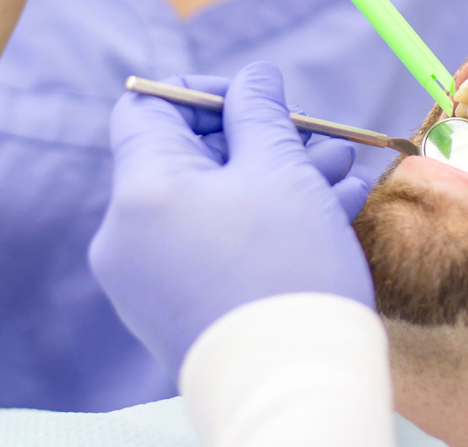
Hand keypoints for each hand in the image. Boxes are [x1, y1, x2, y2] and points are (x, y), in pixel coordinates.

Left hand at [89, 62, 375, 376]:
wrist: (293, 390)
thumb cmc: (286, 273)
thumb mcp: (280, 172)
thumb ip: (260, 112)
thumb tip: (253, 78)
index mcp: (140, 190)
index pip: (149, 107)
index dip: (205, 92)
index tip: (259, 98)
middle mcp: (127, 234)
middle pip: (185, 158)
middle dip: (258, 140)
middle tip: (318, 137)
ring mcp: (146, 280)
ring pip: (209, 205)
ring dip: (272, 181)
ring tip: (340, 172)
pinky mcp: (174, 312)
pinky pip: (211, 248)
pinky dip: (258, 226)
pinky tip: (327, 212)